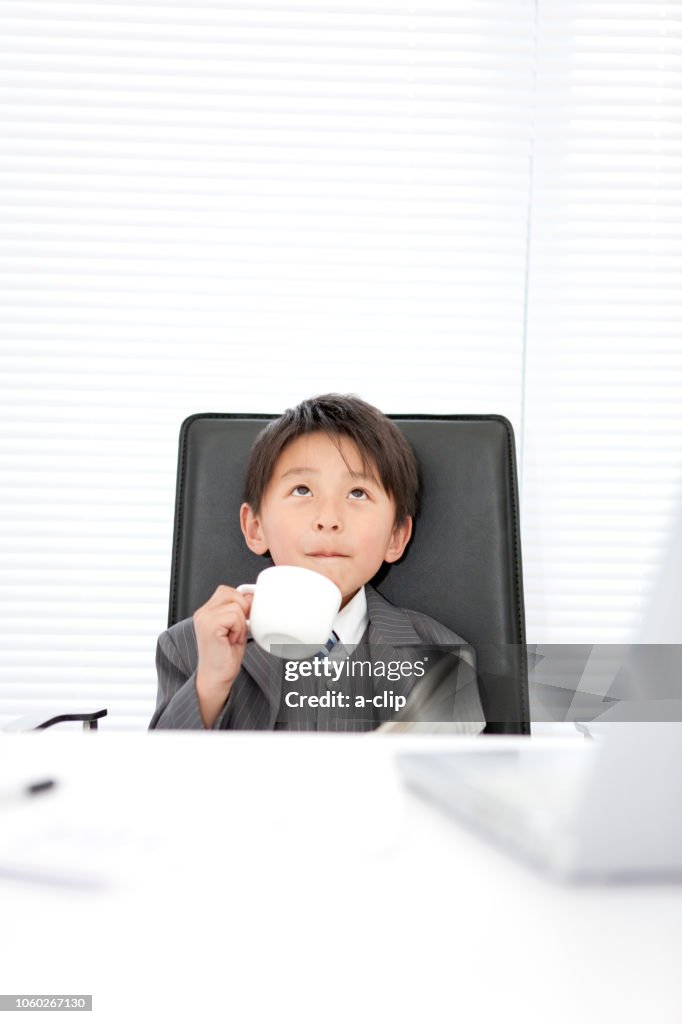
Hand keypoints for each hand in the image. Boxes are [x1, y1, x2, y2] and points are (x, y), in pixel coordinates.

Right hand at [193, 586, 253, 717]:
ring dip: (241, 624)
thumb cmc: (225, 658)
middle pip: (232, 594)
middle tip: (236, 631)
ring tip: (232, 638)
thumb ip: (240, 611)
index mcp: (207, 612)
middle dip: (242, 612)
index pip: (228, 591)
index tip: (240, 622)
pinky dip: (238, 630)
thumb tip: (250, 596)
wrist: (216, 678)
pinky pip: (235, 616)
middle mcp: (203, 613)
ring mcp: (204, 618)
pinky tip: (230, 641)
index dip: (240, 604)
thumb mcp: (236, 628)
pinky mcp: (209, 626)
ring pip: (236, 606)